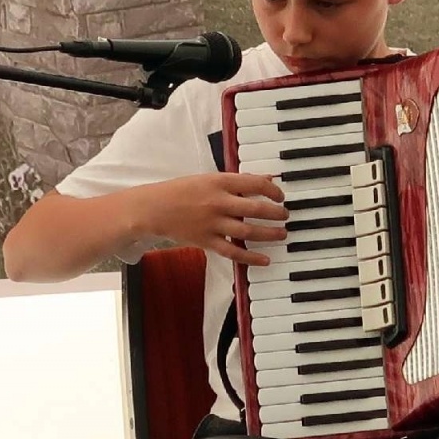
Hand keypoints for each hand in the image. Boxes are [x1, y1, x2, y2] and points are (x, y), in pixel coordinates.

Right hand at [130, 173, 287, 265]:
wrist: (153, 208)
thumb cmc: (182, 190)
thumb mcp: (210, 178)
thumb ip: (238, 181)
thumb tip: (266, 179)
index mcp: (219, 182)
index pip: (256, 184)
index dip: (273, 190)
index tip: (280, 196)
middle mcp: (218, 202)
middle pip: (256, 209)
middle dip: (276, 213)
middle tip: (285, 215)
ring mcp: (213, 223)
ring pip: (248, 231)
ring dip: (269, 234)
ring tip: (282, 234)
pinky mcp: (206, 241)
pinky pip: (233, 251)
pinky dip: (251, 257)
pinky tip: (265, 259)